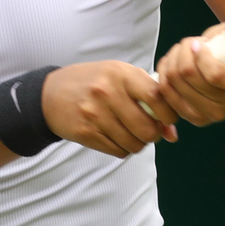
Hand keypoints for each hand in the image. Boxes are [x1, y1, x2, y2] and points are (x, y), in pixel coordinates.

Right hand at [42, 61, 178, 157]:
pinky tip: (116, 136)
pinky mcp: (86, 133)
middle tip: (148, 128)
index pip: (156, 97)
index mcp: (120, 74)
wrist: (51, 94)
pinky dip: (122, 148)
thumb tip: (172, 133)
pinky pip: (118, 151)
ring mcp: (95, 115)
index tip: (167, 118)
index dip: (168, 113)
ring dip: (138, 143)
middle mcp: (107, 93)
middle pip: (147, 128)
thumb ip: (149, 96)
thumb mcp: (120, 76)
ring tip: (131, 132)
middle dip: (153, 134)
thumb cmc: (94, 82)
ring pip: (134, 144)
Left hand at [155, 0, 224, 125]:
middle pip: (192, 79)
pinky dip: (164, 79)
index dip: (200, 56)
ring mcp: (215, 116)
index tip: (198, 43)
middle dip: (182, 55)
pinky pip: (169, 98)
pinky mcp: (197, 119)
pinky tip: (170, 66)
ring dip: (171, 64)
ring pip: (176, 88)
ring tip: (179, 53)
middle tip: (187, 44)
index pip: (216, 75)